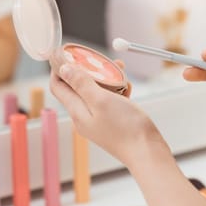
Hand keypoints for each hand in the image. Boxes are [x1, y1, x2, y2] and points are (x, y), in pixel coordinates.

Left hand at [50, 61, 170, 167]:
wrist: (147, 152)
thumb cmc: (126, 128)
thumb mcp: (101, 100)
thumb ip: (81, 84)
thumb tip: (63, 70)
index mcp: (76, 111)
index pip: (58, 86)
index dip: (58, 68)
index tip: (65, 53)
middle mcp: (83, 116)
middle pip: (76, 87)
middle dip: (86, 69)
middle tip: (98, 58)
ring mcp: (97, 120)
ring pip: (95, 92)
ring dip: (104, 78)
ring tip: (118, 68)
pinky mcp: (111, 122)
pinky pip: (108, 100)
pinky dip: (115, 90)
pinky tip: (127, 86)